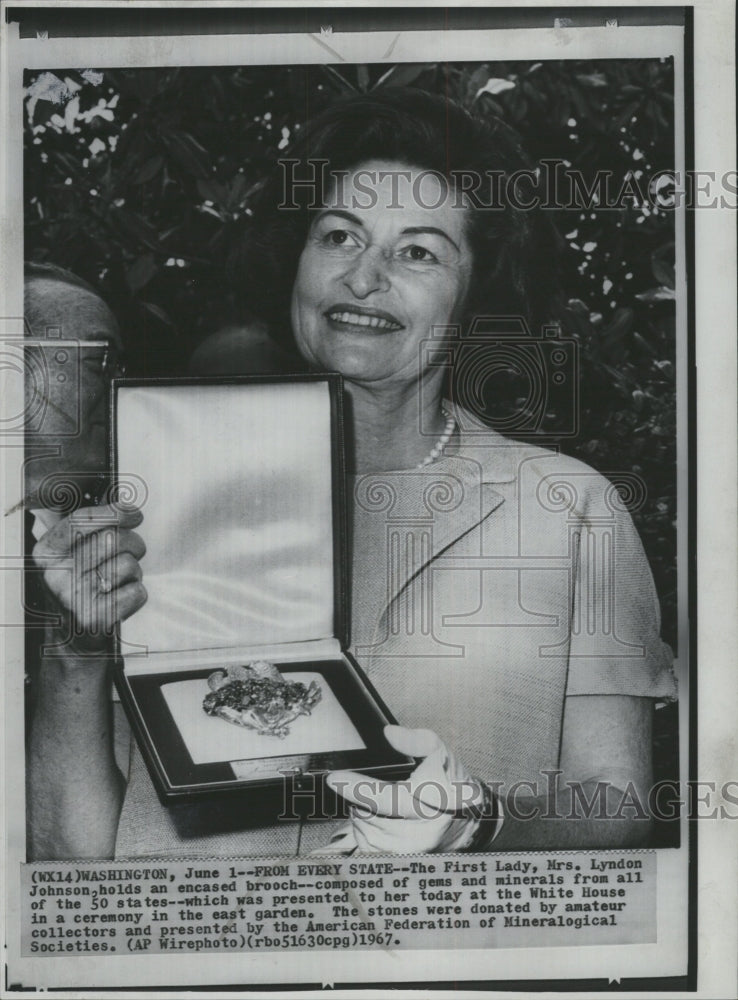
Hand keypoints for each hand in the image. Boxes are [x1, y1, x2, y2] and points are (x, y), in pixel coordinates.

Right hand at [32, 504, 147, 648]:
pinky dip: (137, 594)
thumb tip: (126, 508)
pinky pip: (138, 591)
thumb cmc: (80, 590)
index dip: (113, 512)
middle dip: (132, 544)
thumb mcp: (74, 556)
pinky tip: (119, 600)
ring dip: (133, 572)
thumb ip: (92, 530)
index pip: (81, 520)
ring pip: (129, 565)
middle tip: (127, 555)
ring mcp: (74, 597)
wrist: (73, 640)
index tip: (134, 513)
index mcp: (47, 553)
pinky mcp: (95, 618)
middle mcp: (56, 574)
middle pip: (113, 539)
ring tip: (116, 583)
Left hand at [317, 726, 494, 854]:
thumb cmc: (452, 785)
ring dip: (363, 813)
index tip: (334, 779)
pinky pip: (366, 844)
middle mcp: (415, 833)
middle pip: (367, 813)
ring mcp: (406, 851)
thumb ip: (416, 741)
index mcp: (427, 804)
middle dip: (361, 798)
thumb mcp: (440, 754)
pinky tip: (382, 820)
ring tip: (383, 804)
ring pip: (363, 829)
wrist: (469, 823)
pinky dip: (367, 829)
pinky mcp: (398, 862)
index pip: (383, 797)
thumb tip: (388, 734)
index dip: (356, 788)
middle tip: (376, 787)